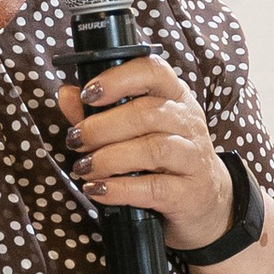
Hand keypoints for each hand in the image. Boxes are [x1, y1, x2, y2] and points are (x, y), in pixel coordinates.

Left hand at [58, 56, 233, 254]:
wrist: (207, 202)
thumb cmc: (165, 160)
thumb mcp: (138, 131)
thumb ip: (101, 113)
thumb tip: (66, 94)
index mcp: (175, 96)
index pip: (153, 71)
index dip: (118, 79)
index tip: (87, 94)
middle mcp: (188, 122)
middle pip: (146, 114)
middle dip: (102, 127)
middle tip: (76, 140)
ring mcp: (193, 158)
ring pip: (151, 149)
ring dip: (108, 158)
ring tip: (84, 167)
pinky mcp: (189, 193)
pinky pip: (153, 188)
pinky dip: (120, 189)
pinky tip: (98, 190)